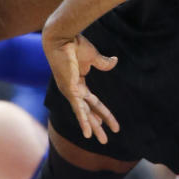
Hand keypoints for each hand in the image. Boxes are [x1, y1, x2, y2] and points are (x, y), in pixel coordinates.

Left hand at [42, 25, 118, 143]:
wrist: (62, 37)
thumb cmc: (75, 44)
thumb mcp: (94, 56)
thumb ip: (104, 63)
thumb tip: (115, 61)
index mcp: (78, 84)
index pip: (94, 103)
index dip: (104, 114)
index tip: (113, 124)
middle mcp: (73, 91)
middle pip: (89, 113)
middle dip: (98, 127)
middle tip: (105, 140)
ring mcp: (71, 92)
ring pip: (84, 114)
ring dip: (93, 128)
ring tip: (102, 141)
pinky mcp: (70, 90)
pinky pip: (78, 109)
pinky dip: (83, 121)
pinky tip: (88, 133)